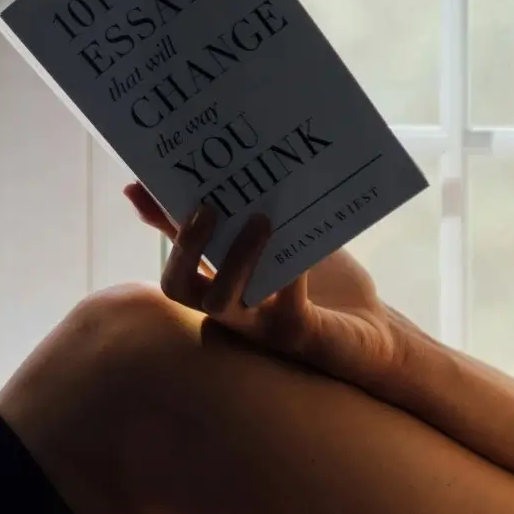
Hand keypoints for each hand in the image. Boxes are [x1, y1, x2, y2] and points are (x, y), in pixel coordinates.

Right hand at [127, 182, 414, 392]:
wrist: (374, 331)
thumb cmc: (325, 287)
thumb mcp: (287, 244)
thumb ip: (254, 220)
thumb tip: (226, 177)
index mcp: (221, 285)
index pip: (177, 253)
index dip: (159, 223)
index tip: (139, 185)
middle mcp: (230, 312)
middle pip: (179, 288)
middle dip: (185, 246)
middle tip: (207, 207)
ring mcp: (259, 328)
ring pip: (221, 303)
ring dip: (236, 258)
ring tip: (260, 220)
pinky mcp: (297, 336)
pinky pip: (285, 308)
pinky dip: (291, 277)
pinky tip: (303, 252)